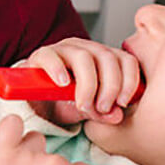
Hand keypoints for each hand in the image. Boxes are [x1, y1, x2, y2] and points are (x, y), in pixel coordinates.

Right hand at [25, 37, 141, 124]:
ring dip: (87, 84)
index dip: (129, 81)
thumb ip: (102, 113)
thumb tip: (117, 116)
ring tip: (83, 104)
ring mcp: (64, 49)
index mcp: (104, 59)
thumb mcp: (86, 111)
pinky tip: (62, 85)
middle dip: (109, 86)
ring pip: (83, 57)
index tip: (123, 103)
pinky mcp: (42, 54)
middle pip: (107, 58)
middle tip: (103, 108)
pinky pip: (52, 56)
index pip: (127, 60)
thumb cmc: (63, 103)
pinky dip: (58, 70)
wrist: (35, 104)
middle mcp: (87, 49)